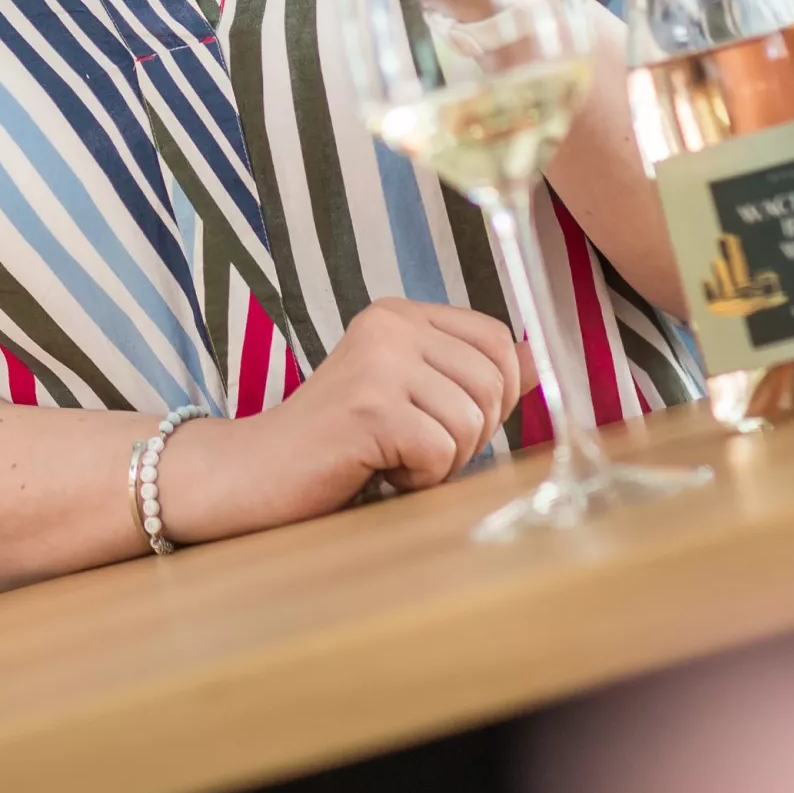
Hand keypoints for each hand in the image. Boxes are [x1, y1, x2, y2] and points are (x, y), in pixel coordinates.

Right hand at [270, 298, 525, 505]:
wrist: (258, 468)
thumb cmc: (338, 439)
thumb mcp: (410, 393)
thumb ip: (469, 373)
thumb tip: (535, 358)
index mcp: (397, 314)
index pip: (496, 338)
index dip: (498, 391)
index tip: (453, 418)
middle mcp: (388, 326)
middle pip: (493, 382)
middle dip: (470, 434)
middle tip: (416, 445)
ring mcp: (377, 363)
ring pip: (472, 421)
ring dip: (443, 460)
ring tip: (393, 457)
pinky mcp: (369, 408)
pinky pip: (441, 452)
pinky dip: (419, 478)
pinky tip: (379, 469)